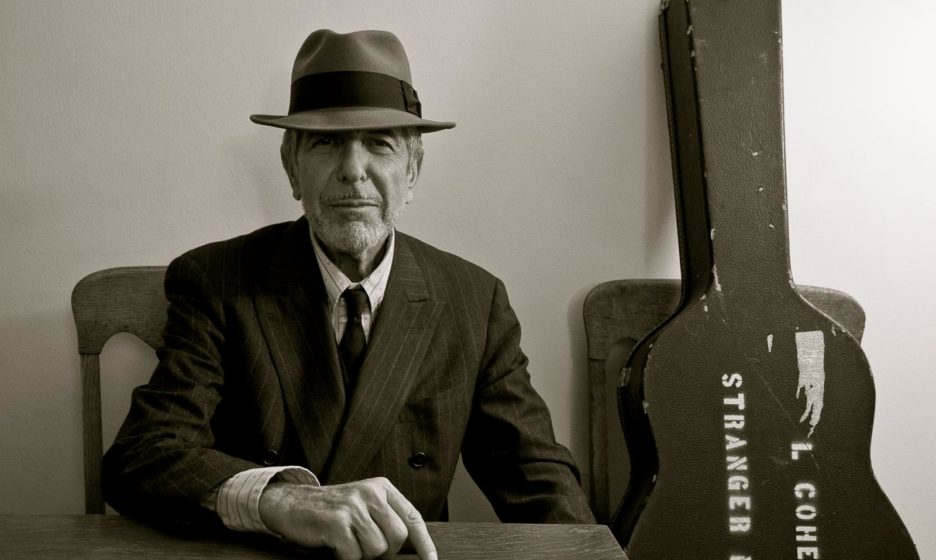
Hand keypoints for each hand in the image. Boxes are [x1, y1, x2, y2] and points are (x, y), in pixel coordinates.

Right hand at [258, 477, 436, 559]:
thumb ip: (385, 518)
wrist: (292, 503)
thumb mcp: (363, 504)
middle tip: (364, 549)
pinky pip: (354, 555)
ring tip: (347, 542)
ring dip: (362, 555)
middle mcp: (370, 493)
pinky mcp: (337, 522)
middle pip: (397, 538)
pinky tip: (335, 545)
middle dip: (384, 553)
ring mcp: (353, 506)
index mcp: (381, 488)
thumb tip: (409, 548)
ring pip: (376, 549)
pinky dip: (345, 558)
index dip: (424, 543)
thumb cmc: (331, 510)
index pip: (412, 517)